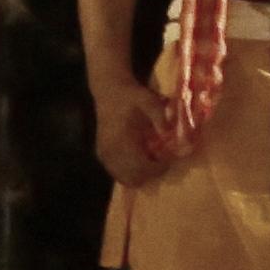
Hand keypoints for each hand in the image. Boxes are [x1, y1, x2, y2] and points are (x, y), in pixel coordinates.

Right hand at [91, 68, 175, 184]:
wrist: (109, 91)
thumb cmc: (131, 96)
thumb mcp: (149, 99)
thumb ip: (159, 115)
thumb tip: (166, 133)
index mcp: (121, 138)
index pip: (140, 165)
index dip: (156, 169)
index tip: (167, 162)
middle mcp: (110, 150)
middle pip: (133, 176)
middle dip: (150, 174)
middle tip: (161, 164)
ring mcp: (104, 154)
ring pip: (124, 178)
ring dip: (140, 175)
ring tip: (151, 162)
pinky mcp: (101, 155)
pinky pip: (116, 174)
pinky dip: (129, 173)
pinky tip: (139, 163)